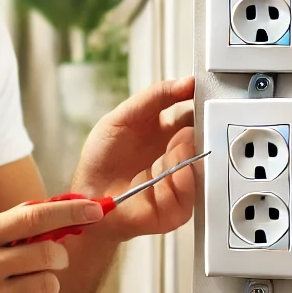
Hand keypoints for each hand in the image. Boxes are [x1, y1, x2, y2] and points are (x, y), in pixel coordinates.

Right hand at [0, 197, 106, 292]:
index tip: (95, 209)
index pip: (32, 217)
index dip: (69, 212)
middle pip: (49, 255)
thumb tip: (44, 207)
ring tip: (19, 289)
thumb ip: (1, 228)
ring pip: (47, 286)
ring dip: (43, 286)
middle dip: (57, 258)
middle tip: (50, 261)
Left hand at [72, 76, 198, 240]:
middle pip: (203, 141)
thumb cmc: (101, 161)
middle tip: (187, 129)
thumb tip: (185, 83)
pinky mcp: (176, 209)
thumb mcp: (122, 118)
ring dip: (181, 156)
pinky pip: (188, 194)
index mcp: (167, 134)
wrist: (87, 196)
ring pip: (198, 165)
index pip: (195, 116)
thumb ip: (154, 97)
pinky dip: (177, 181)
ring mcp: (178, 182)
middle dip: (196, 133)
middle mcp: (175, 157)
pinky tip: (161, 178)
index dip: (201, 106)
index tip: (203, 96)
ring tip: (167, 153)